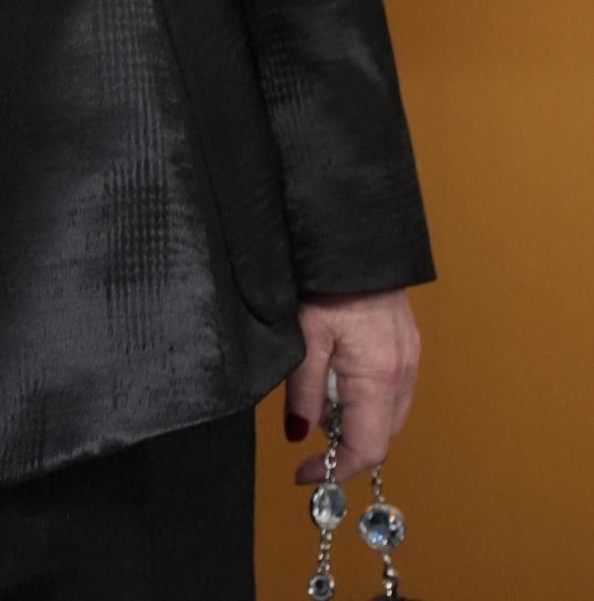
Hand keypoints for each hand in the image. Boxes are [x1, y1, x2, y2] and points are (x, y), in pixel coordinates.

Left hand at [283, 289, 420, 486]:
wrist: (354, 237)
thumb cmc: (327, 282)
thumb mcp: (305, 338)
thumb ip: (303, 391)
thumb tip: (299, 435)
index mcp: (379, 378)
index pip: (367, 448)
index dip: (336, 469)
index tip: (305, 472)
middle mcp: (403, 373)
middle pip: (379, 433)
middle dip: (344, 439)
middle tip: (308, 419)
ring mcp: (409, 357)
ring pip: (386, 411)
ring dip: (355, 415)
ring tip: (321, 386)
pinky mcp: (407, 343)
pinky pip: (390, 387)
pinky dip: (365, 393)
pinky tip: (339, 368)